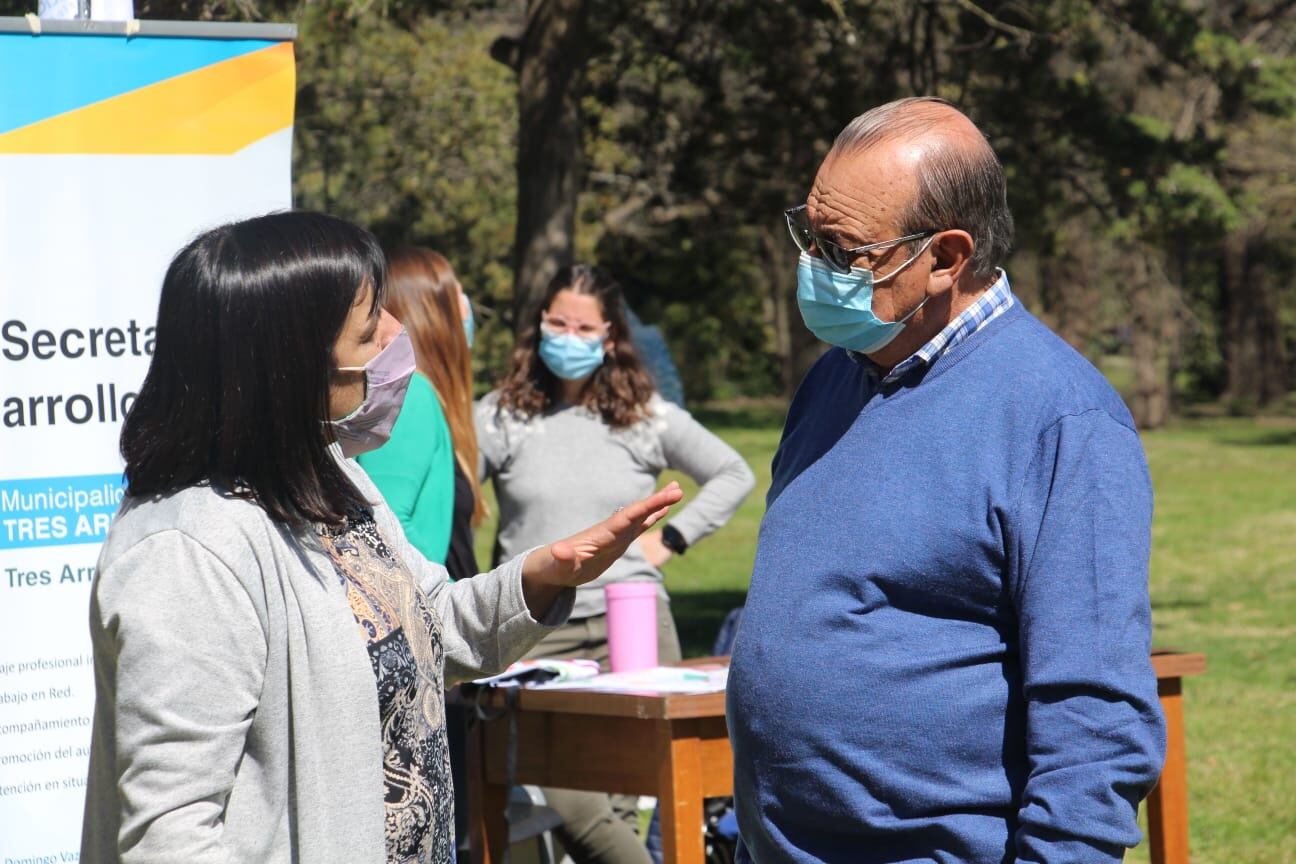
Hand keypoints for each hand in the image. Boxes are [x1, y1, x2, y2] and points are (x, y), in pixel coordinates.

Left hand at [521, 482, 683, 617]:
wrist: (552, 566)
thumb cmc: (555, 567)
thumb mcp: (558, 566)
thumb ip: (561, 558)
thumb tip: (559, 551)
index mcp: (603, 533)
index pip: (628, 517)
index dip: (647, 507)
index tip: (666, 497)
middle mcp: (612, 530)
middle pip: (638, 512)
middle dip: (658, 500)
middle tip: (678, 488)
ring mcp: (616, 535)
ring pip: (641, 515)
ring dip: (658, 503)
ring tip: (677, 489)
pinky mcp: (618, 542)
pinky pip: (639, 526)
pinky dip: (652, 517)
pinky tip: (664, 510)